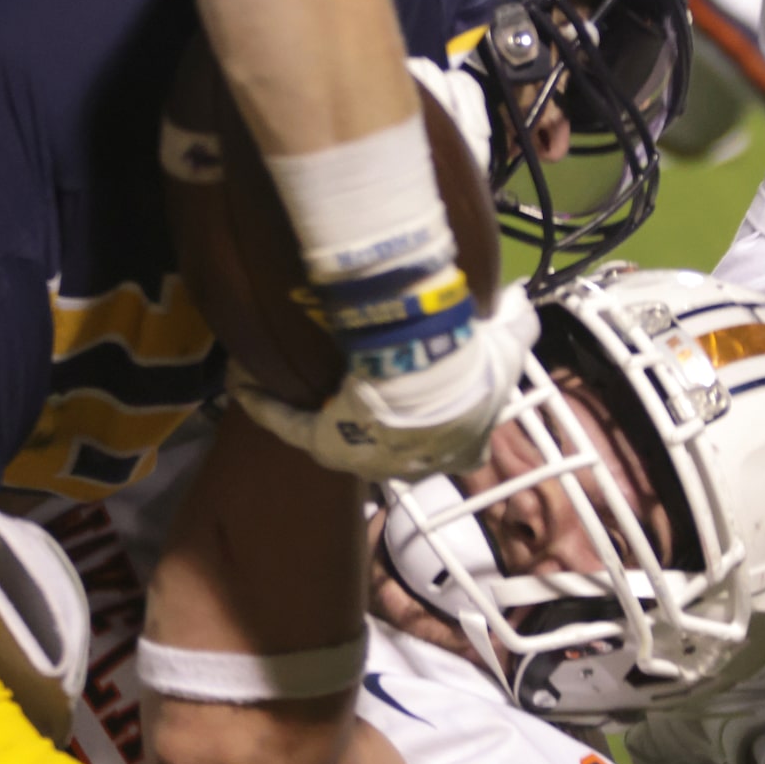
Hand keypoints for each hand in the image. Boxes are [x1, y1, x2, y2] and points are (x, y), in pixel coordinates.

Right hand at [232, 284, 539, 483]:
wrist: (426, 378)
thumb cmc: (468, 366)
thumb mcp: (507, 341)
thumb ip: (518, 321)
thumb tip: (516, 298)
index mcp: (461, 449)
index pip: (459, 450)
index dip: (450, 428)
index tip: (440, 400)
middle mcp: (412, 465)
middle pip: (398, 452)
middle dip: (387, 427)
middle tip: (368, 387)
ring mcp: (365, 460)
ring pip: (342, 441)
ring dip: (324, 414)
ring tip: (307, 382)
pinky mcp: (325, 445)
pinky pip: (289, 425)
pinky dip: (267, 403)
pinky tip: (246, 381)